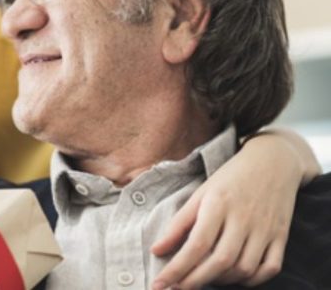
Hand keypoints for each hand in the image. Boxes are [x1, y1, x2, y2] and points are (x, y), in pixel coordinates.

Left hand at [150, 131, 314, 289]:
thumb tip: (157, 250)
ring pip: (244, 268)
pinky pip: (270, 268)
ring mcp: (265, 228)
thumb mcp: (200, 194)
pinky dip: (252, 280)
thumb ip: (179, 222)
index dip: (177, 268)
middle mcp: (242, 218)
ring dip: (220, 280)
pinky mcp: (281, 235)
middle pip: (219, 261)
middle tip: (175, 289)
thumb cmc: (230, 179)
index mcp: (218, 204)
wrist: (272, 162)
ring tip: (201, 280)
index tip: (159, 284)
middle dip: (194, 281)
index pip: (196, 244)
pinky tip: (234, 278)